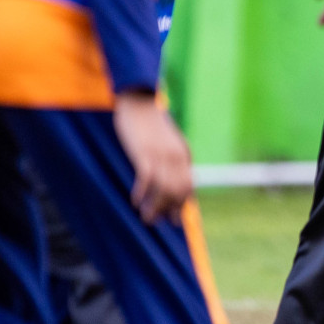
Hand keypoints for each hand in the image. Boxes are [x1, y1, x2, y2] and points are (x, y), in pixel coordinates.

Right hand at [114, 92, 192, 224]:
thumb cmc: (149, 125)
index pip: (188, 187)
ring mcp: (161, 155)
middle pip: (178, 191)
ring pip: (164, 188)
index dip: (182, 206)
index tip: (174, 221)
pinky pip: (147, 177)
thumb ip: (171, 160)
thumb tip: (170, 181)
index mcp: (184, 156)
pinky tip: (135, 202)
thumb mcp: (166, 144)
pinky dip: (142, 193)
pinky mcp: (144, 151)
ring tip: (145, 218)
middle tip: (155, 222)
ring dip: (155, 207)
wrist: (139, 101)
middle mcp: (176, 157)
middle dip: (169, 211)